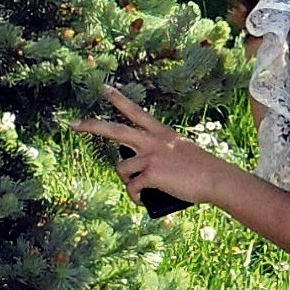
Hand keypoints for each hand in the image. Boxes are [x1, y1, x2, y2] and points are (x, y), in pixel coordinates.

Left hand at [72, 86, 219, 207]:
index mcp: (161, 133)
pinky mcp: (151, 174)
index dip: (118, 99)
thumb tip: (146, 171)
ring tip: (139, 189)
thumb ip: (163, 155)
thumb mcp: (182, 153)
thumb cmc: (203, 170)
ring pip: (121, 168)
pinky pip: (132, 188)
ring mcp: (150, 157)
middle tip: (73, 124)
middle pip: (115, 130)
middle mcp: (153, 141)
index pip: (136, 111)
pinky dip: (135, 197)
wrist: (215, 179)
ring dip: (126, 182)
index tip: (103, 88)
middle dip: (92, 126)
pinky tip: (142, 201)